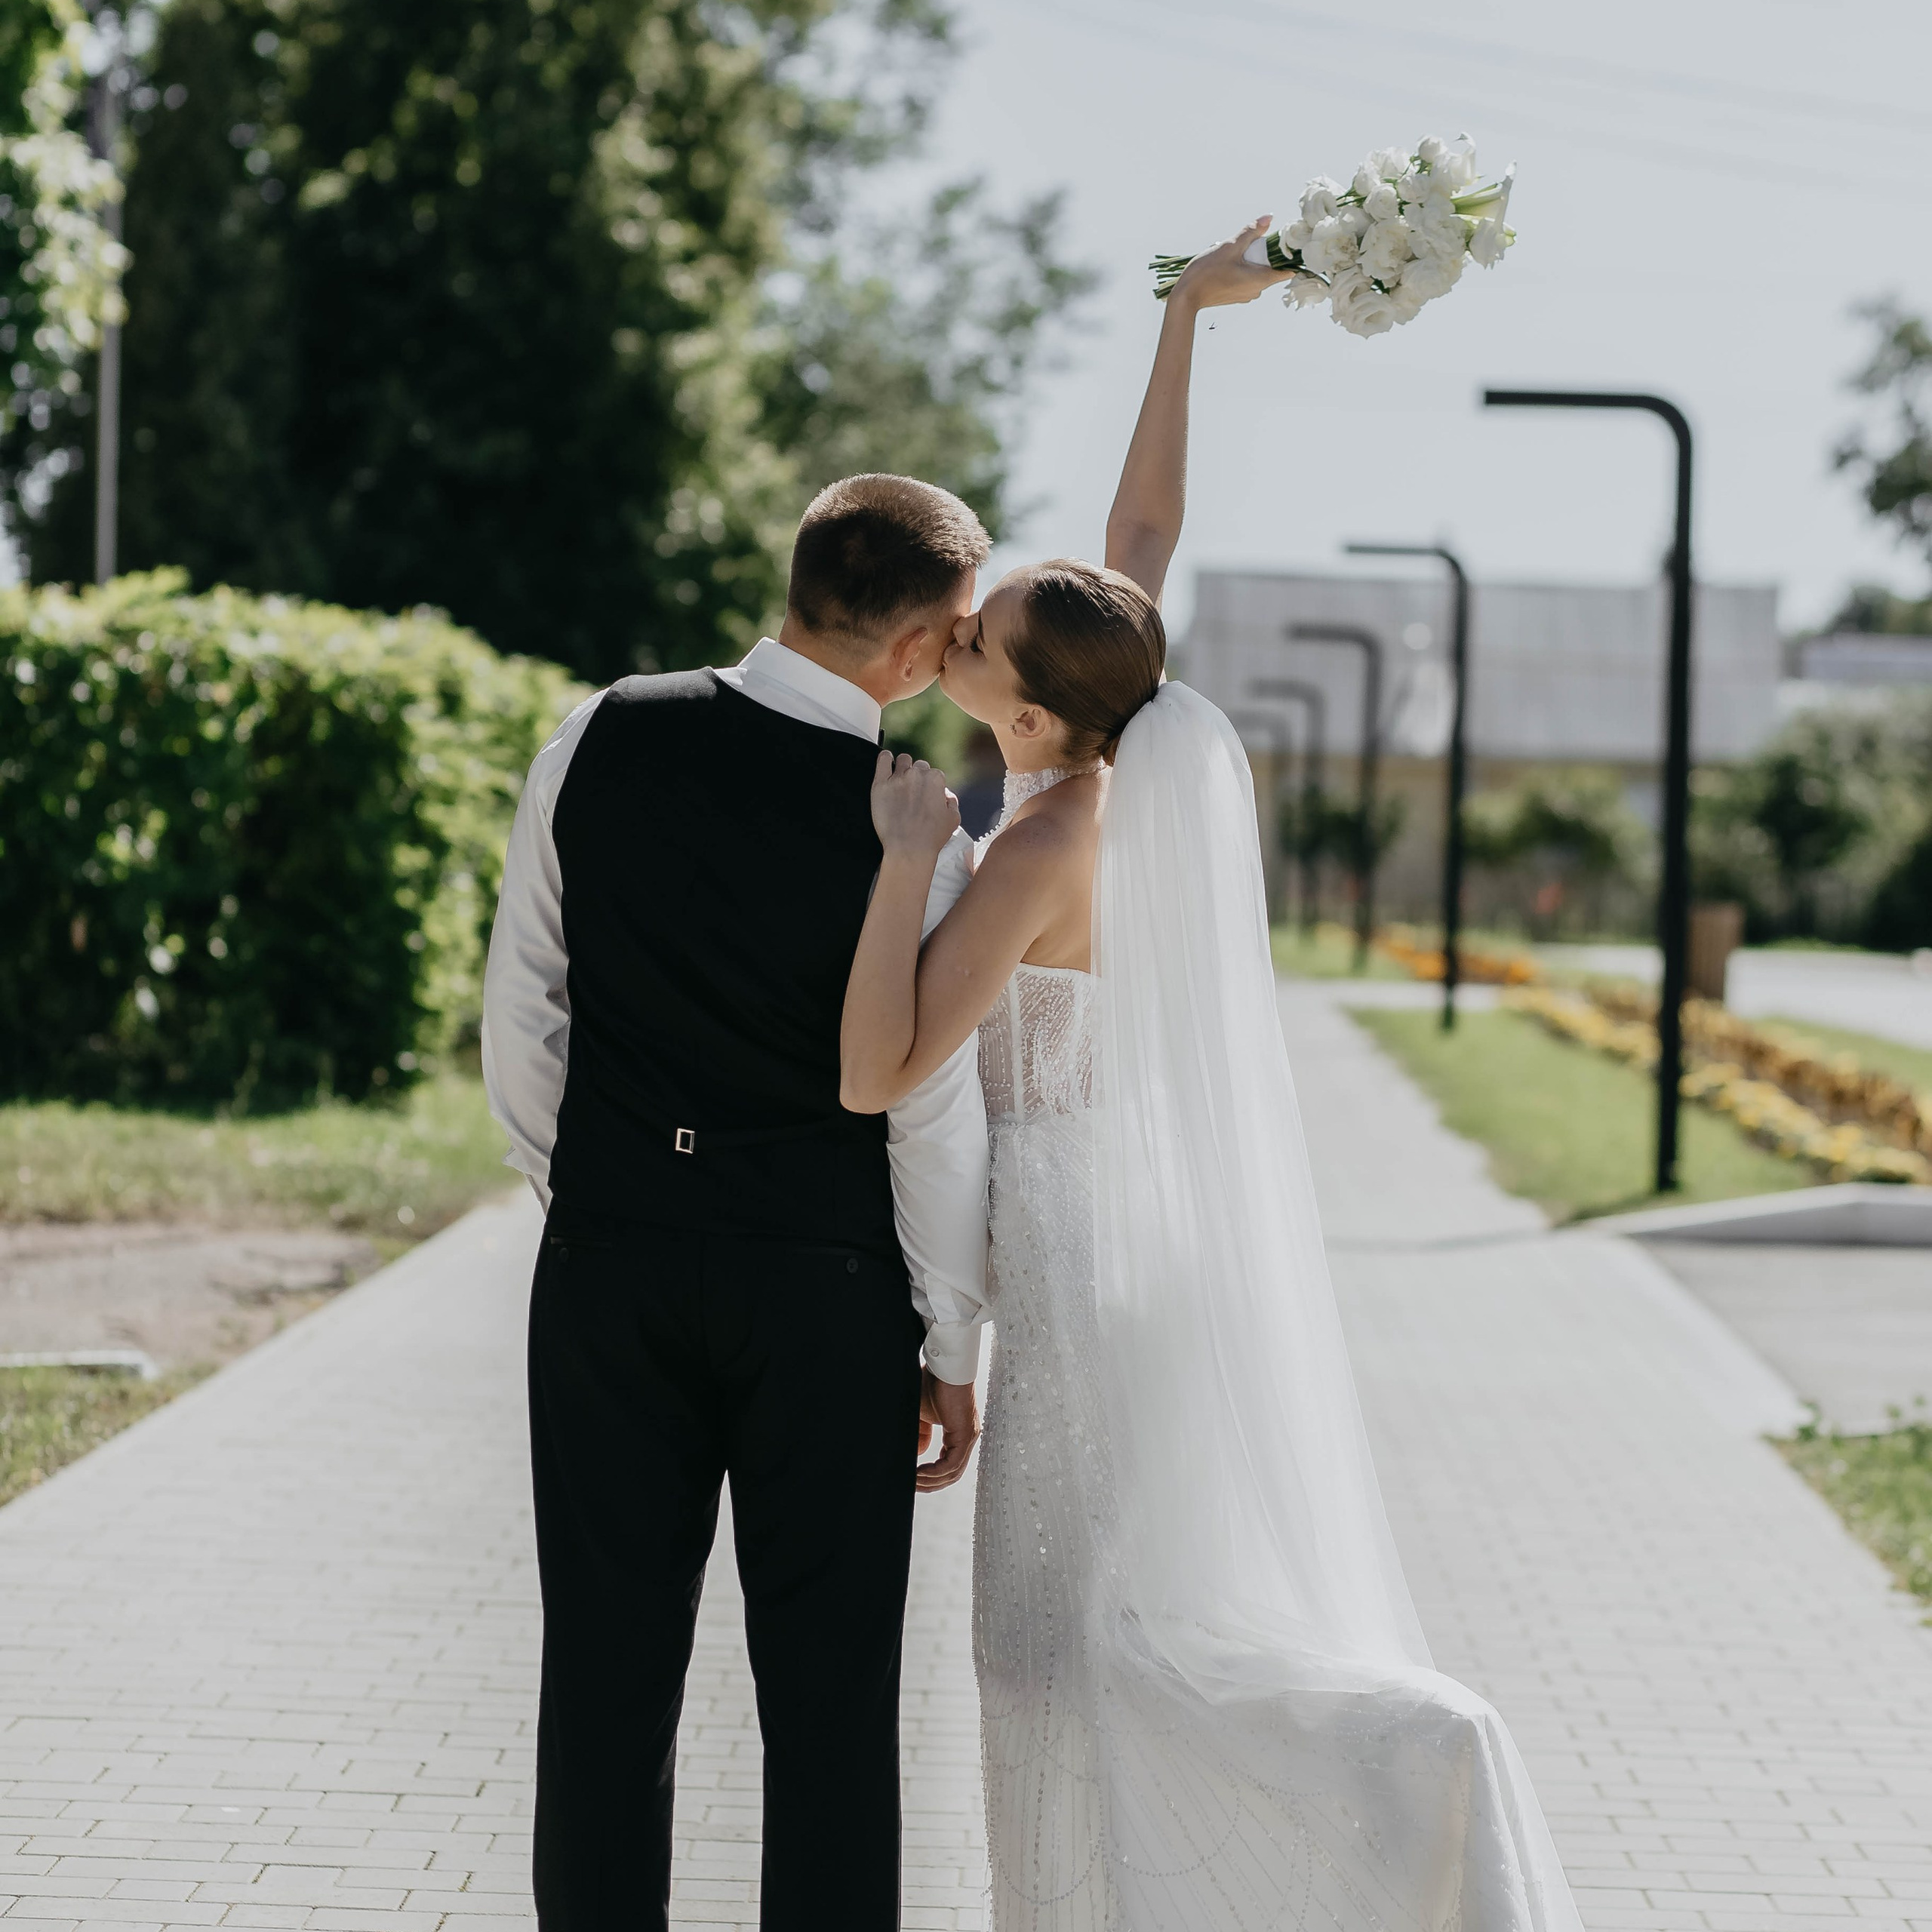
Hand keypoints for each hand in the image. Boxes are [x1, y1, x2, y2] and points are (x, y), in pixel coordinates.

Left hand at [871, 750, 959, 861]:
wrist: (909, 849)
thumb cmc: (931, 837)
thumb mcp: (953, 819)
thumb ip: (951, 800)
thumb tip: (945, 794)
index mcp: (935, 780)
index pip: (934, 774)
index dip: (931, 786)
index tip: (926, 796)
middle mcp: (917, 775)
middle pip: (919, 767)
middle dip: (918, 777)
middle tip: (914, 793)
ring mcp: (898, 778)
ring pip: (903, 760)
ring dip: (904, 767)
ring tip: (901, 780)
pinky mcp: (880, 785)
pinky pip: (883, 760)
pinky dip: (886, 759)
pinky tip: (888, 762)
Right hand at [916, 1365, 978, 1492]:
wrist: (942, 1367)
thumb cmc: (932, 1384)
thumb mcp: (921, 1415)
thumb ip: (920, 1435)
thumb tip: (919, 1455)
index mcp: (959, 1433)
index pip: (948, 1465)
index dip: (930, 1476)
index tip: (912, 1480)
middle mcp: (967, 1438)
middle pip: (951, 1474)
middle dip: (930, 1484)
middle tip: (910, 1488)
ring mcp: (969, 1437)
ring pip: (952, 1472)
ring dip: (930, 1481)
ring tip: (911, 1482)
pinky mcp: (966, 1435)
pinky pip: (951, 1464)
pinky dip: (935, 1472)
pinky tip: (918, 1473)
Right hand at [1166, 213, 1292, 312]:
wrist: (1186, 296)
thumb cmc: (1208, 272)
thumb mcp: (1230, 247)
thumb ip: (1251, 232)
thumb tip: (1268, 218)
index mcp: (1261, 280)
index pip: (1287, 270)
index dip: (1287, 256)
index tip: (1282, 244)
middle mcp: (1257, 290)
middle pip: (1270, 268)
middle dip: (1261, 253)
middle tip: (1246, 243)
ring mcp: (1246, 295)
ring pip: (1256, 272)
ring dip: (1248, 260)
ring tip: (1231, 255)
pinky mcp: (1236, 296)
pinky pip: (1246, 279)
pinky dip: (1241, 269)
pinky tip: (1225, 264)